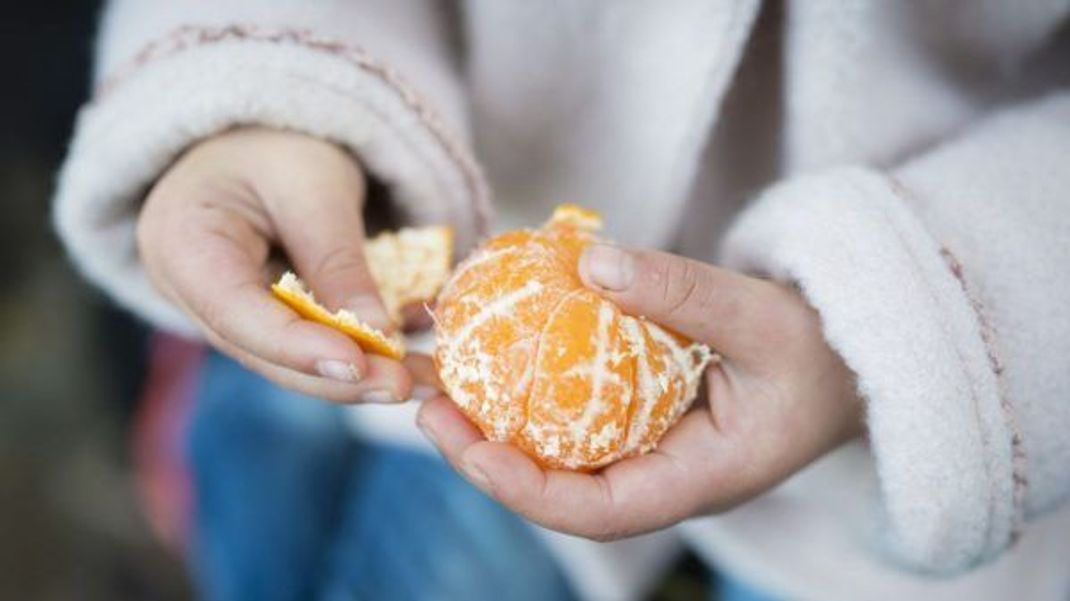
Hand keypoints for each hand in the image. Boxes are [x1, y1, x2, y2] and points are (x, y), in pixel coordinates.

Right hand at [139, 127, 427, 402]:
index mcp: (182, 246)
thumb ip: (338, 259)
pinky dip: (365, 355)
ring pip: (295, 362)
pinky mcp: (268, 322)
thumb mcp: (313, 185)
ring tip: (425, 382)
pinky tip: (415, 365)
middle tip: (404, 387)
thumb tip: (380, 334)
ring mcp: (230, 314)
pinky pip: (315, 346)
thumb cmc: (278, 143)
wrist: (265, 137)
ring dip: (363, 378)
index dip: (298, 349)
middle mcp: (195, 294)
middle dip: (340, 377)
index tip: (359, 365)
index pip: (237, 314)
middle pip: (266, 354)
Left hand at [417, 244, 862, 539]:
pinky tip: (499, 348)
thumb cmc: (824, 350)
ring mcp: (652, 446)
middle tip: (428, 406)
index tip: (468, 448)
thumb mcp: (764, 317)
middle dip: (487, 456)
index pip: (598, 511)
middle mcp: (663, 473)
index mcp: (696, 479)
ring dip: (498, 422)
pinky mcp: (645, 413)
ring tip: (444, 379)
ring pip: (561, 451)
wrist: (853, 356)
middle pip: (560, 487)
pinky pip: (578, 410)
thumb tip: (591, 260)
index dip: (526, 489)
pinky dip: (533, 385)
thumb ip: (684, 291)